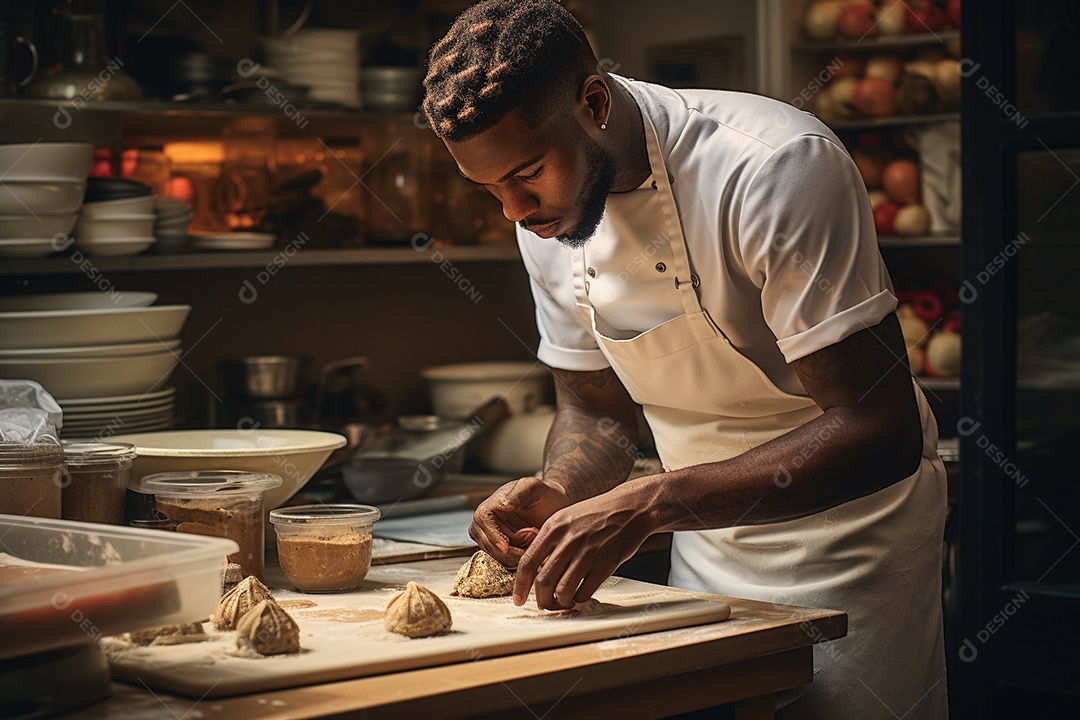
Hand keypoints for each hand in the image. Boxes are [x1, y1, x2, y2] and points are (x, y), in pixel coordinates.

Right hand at [468, 476, 570, 567]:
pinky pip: (506, 561)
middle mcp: (488, 523)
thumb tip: (502, 505)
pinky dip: (519, 560)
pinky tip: (532, 548)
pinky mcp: (504, 550)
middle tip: (531, 538)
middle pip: (486, 542)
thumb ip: (518, 494)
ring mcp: (495, 538)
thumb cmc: (545, 495)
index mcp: (490, 505)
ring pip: (496, 555)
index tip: (506, 546)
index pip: (482, 521)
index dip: (492, 535)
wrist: (556, 507)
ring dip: (516, 553)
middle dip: (507, 548)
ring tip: (534, 537)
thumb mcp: (533, 488)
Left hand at [513, 488, 653, 609]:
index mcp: (554, 527)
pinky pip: (584, 592)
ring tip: (564, 602)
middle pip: (543, 582)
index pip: (527, 562)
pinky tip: (581, 594)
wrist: (631, 507)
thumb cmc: (598, 513)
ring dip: (561, 602)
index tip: (517, 598)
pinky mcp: (605, 565)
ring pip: (562, 591)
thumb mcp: (566, 518)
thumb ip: (549, 540)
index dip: (520, 586)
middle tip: (544, 604)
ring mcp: (587, 553)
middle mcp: (568, 540)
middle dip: (541, 600)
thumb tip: (534, 569)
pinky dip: (579, 599)